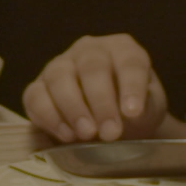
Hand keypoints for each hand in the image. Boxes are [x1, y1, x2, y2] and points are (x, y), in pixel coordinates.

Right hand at [21, 33, 175, 141]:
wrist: (111, 124)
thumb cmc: (133, 112)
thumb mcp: (149, 109)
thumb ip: (144, 108)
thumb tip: (127, 114)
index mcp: (122, 49)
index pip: (129, 61)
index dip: (132, 86)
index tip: (133, 112)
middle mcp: (89, 50)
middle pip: (91, 67)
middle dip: (101, 102)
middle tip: (110, 133)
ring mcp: (59, 65)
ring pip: (59, 78)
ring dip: (73, 108)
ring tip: (87, 135)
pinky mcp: (38, 87)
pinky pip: (35, 97)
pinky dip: (49, 117)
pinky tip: (66, 135)